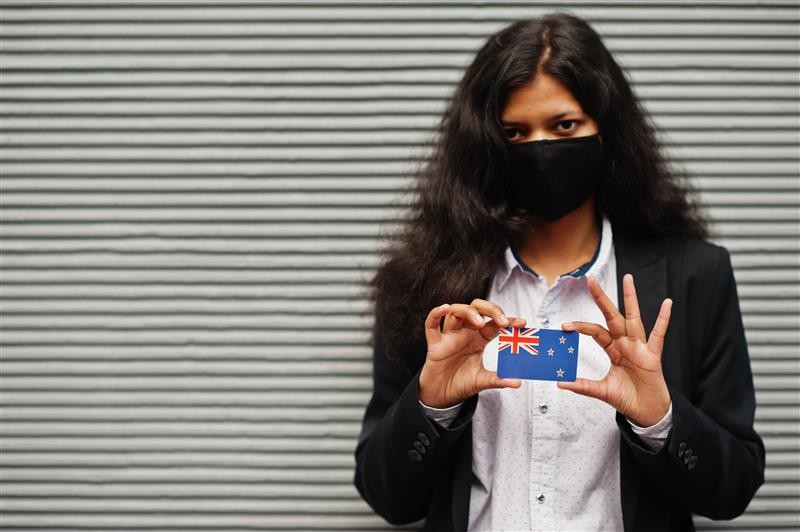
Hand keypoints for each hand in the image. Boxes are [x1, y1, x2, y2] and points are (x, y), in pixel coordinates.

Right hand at [418, 299, 526, 408]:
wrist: (442, 396)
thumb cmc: (461, 383)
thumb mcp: (483, 381)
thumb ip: (499, 379)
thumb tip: (517, 382)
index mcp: (478, 339)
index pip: (494, 323)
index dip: (509, 321)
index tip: (521, 323)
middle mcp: (465, 333)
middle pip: (476, 308)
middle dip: (491, 310)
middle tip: (502, 321)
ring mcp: (450, 336)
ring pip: (456, 312)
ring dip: (469, 312)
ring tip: (479, 322)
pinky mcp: (435, 344)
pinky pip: (432, 325)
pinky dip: (436, 314)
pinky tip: (445, 308)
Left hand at [557, 273, 672, 426]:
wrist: (647, 413)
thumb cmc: (627, 398)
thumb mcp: (602, 391)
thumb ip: (583, 386)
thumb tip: (561, 383)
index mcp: (613, 350)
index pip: (596, 331)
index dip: (581, 326)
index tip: (564, 325)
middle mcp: (626, 344)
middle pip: (612, 316)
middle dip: (601, 299)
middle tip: (590, 279)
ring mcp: (640, 348)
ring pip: (634, 318)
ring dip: (631, 298)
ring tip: (628, 278)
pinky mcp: (653, 356)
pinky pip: (658, 335)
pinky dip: (664, 319)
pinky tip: (668, 303)